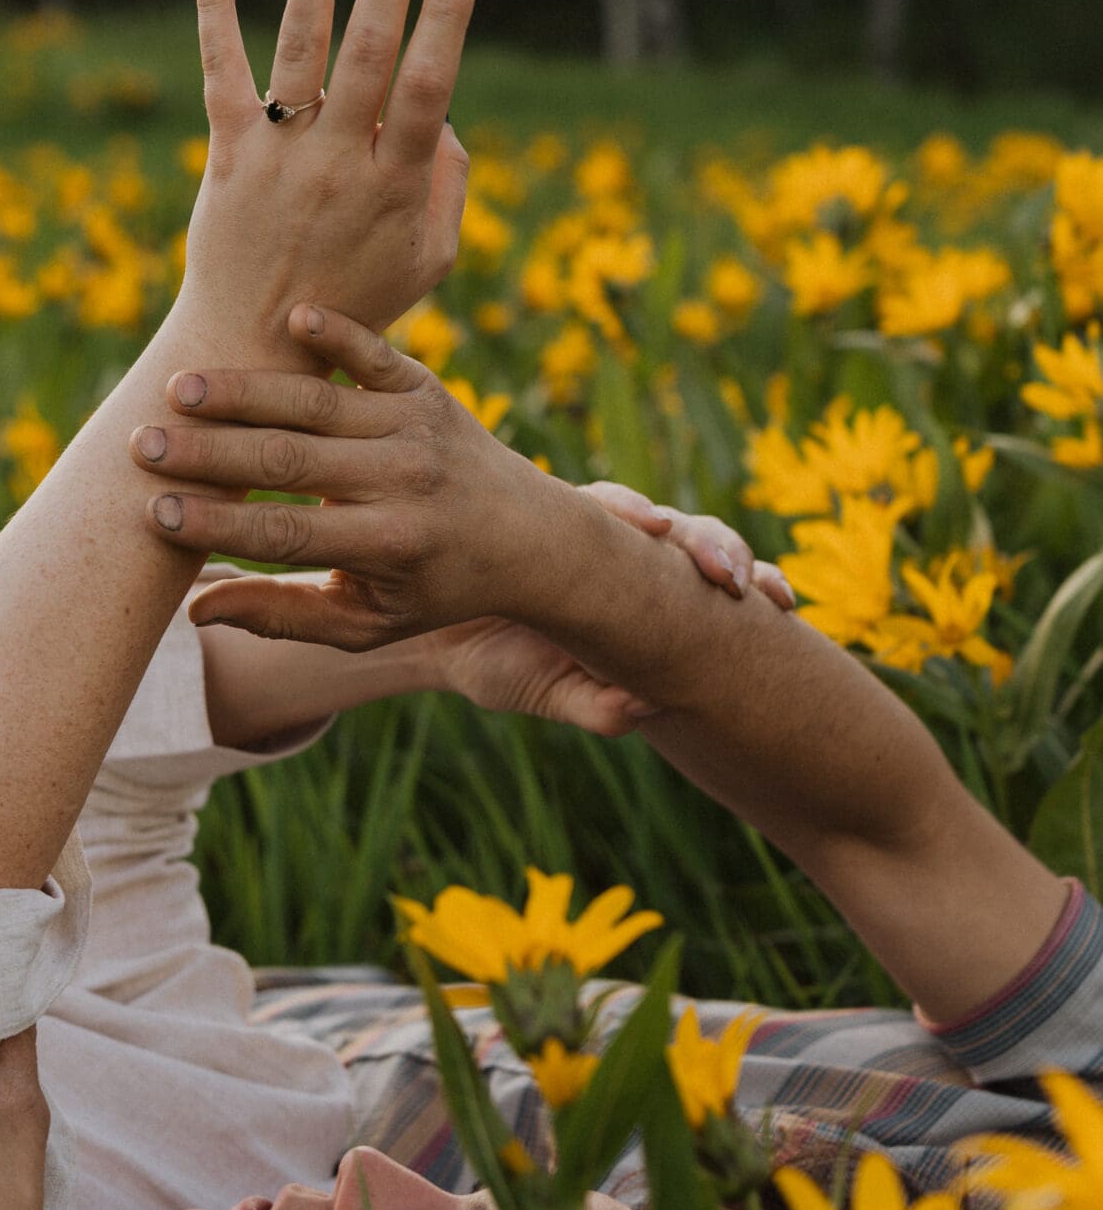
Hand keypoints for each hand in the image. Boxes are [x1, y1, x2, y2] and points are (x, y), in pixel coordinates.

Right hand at [129, 301, 793, 653]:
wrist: (531, 536)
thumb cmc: (431, 588)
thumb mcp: (367, 622)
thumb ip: (284, 616)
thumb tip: (195, 608)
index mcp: (389, 546)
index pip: (285, 535)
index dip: (217, 526)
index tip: (154, 512)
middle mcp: (406, 481)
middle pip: (290, 462)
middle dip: (211, 454)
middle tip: (142, 444)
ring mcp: (417, 425)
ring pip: (317, 402)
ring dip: (245, 392)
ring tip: (177, 388)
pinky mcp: (425, 385)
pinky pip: (374, 353)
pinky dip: (336, 332)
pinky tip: (285, 315)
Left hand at [173, 0, 476, 352]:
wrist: (255, 349)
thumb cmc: (356, 307)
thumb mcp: (428, 260)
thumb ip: (448, 185)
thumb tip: (444, 113)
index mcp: (393, 184)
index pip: (427, 86)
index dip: (447, 19)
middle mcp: (335, 161)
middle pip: (367, 51)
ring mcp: (277, 155)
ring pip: (298, 47)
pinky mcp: (227, 153)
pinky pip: (219, 68)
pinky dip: (213, 7)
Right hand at [425, 484, 793, 733]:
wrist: (424, 632)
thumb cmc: (496, 664)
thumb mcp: (551, 696)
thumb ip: (599, 708)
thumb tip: (651, 708)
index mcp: (642, 601)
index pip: (711, 586)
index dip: (755, 584)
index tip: (785, 605)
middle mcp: (622, 557)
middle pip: (694, 540)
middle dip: (726, 552)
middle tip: (742, 582)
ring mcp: (585, 527)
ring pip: (650, 516)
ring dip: (680, 529)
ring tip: (695, 554)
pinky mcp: (542, 506)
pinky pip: (589, 501)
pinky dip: (618, 507)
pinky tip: (639, 521)